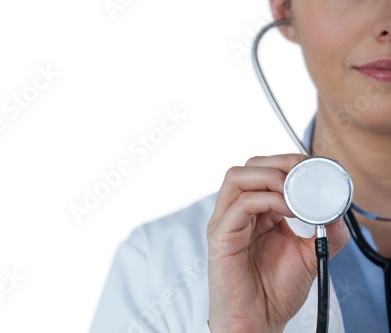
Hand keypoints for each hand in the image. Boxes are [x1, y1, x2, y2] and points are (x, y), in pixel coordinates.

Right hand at [206, 154, 349, 332]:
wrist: (257, 322)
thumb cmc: (273, 292)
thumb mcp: (308, 255)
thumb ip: (323, 232)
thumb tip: (336, 210)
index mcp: (254, 214)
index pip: (262, 172)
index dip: (287, 163)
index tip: (314, 168)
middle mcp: (236, 213)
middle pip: (247, 167)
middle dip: (278, 163)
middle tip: (304, 173)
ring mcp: (225, 223)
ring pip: (236, 177)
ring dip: (270, 177)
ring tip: (294, 191)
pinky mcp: (220, 237)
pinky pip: (239, 205)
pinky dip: (266, 200)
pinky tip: (288, 210)